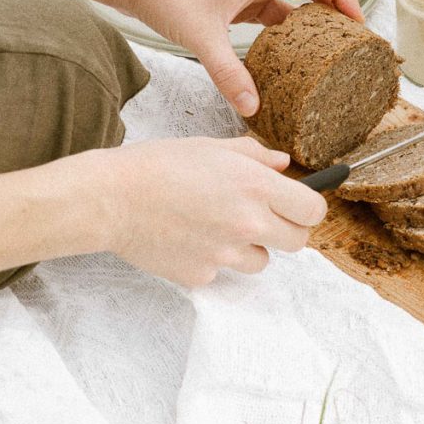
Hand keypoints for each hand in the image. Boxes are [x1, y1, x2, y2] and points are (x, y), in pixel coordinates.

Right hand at [102, 135, 326, 287]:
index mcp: (254, 186)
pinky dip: (211, 258)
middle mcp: (247, 224)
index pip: (312, 211)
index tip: (295, 203)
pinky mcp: (202, 276)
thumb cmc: (157, 164)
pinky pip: (221, 271)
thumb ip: (254, 156)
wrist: (111, 198)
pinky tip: (187, 237)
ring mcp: (225, 255)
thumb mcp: (210, 147)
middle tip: (261, 215)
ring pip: (260, 261)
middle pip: (298, 242)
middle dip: (285, 229)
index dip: (307, 206)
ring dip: (248, 246)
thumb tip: (282, 164)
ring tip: (214, 224)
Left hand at [123, 0, 363, 116]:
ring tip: (321, 52)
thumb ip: (228, 73)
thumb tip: (253, 107)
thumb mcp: (201, 36)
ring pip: (285, 0)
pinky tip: (277, 54)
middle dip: (332, 10)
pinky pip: (264, 11)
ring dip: (305, 21)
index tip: (357, 22)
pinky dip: (277, 30)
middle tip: (346, 41)